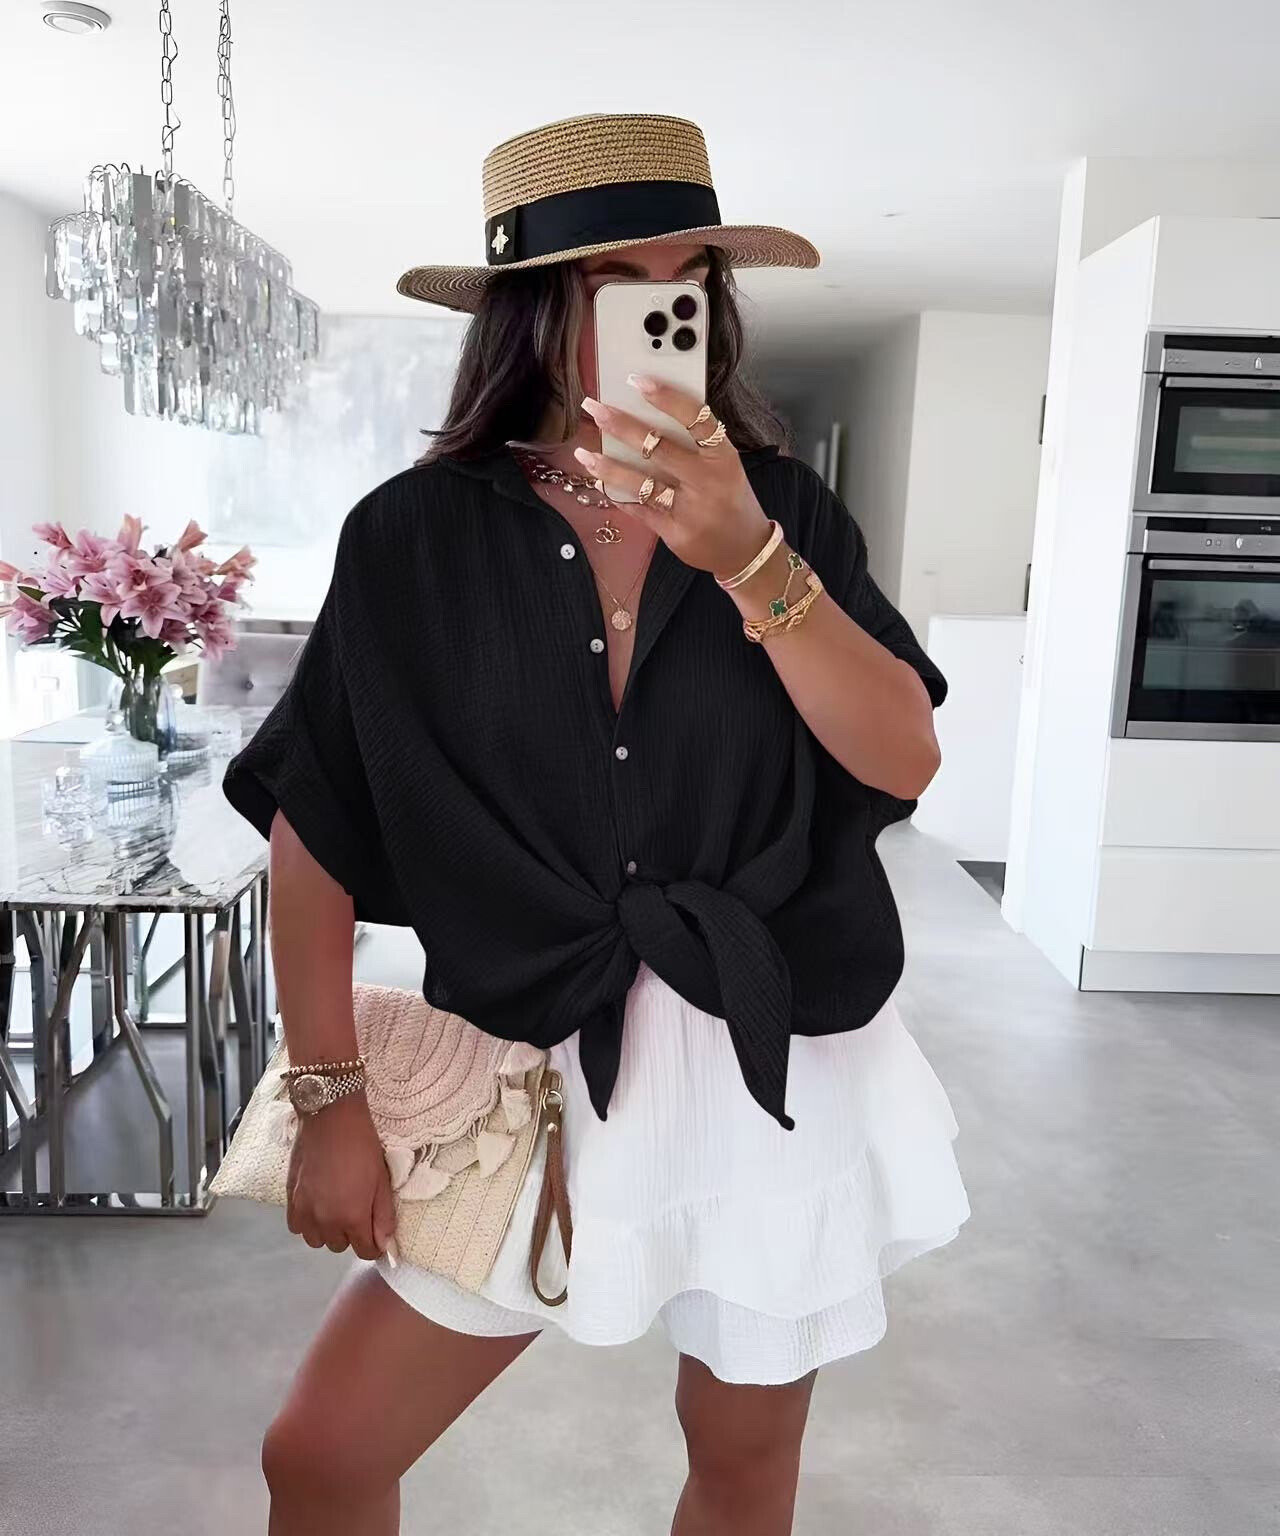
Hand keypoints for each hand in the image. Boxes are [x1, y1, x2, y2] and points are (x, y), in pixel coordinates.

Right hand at [285, 1091, 395, 1261]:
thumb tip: (385, 1245)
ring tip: (336, 1209)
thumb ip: (384, 1217)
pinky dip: (307, 1222)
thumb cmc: (362, 1145)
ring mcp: (305, 1211)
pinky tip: (316, 1206)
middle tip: (357, 1211)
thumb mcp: (382, 1180)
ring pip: (317, 1240)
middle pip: (339, 1247)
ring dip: (327, 1231)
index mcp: (352, 1217)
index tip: (376, 1235)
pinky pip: (296, 1227)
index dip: (374, 1246)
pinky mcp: (289, 1199)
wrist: (331, 1118)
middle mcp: (326, 1221)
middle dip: (351, 1235)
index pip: (364, 1252)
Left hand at [575, 378, 771, 580]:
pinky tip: (601, 482)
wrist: (744, 548)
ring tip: (583, 454)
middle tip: (593, 409)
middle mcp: (707, 481)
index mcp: (723, 456)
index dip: (666, 397)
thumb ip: (695, 444)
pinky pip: (639, 509)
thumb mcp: (725, 466)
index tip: (636, 380)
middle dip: (621, 426)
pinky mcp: (674, 532)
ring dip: (608, 467)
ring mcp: (690, 509)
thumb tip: (646, 416)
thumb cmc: (730, 497)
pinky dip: (618, 494)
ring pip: (641, 482)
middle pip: (659, 448)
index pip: (696, 418)